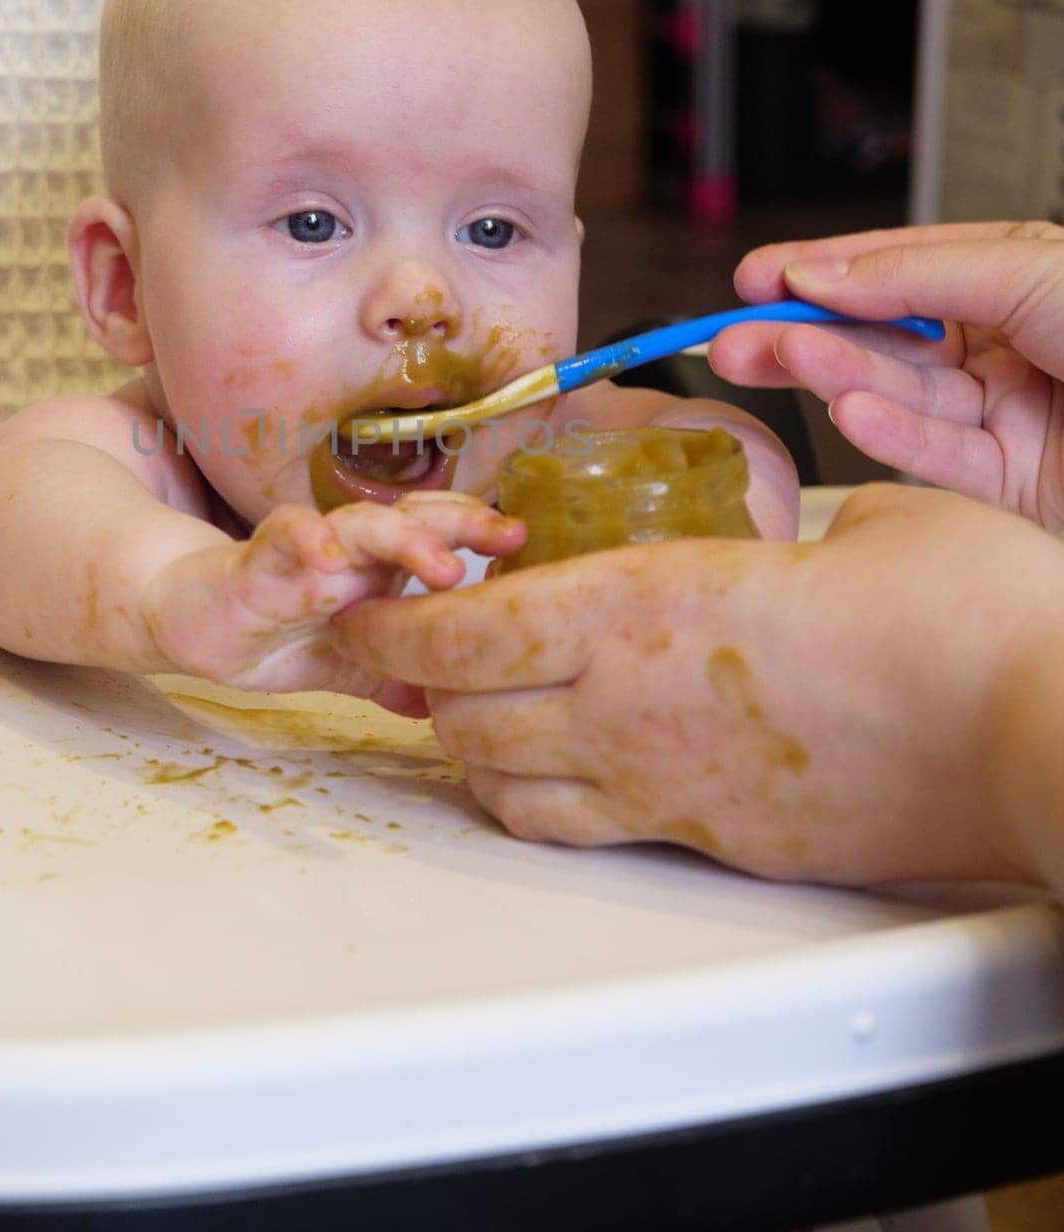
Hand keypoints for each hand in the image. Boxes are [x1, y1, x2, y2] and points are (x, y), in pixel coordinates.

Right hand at [141, 492, 523, 702]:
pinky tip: (330, 559)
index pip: (434, 533)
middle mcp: (346, 551)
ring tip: (440, 565)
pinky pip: (281, 540)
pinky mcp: (253, 564)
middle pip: (410, 520)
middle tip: (504, 536)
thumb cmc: (268, 629)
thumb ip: (391, 678)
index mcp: (373, 569)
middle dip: (459, 523)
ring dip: (401, 539)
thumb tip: (450, 711)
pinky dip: (306, 542)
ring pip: (358, 527)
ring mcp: (302, 554)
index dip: (477, 532)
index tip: (523, 541)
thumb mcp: (340, 665)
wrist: (184, 616)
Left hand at [335, 484, 1063, 885]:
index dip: (396, 623)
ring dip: (474, 748)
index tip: (366, 606)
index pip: (465, 631)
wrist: (1031, 731)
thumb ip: (811, 530)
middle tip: (422, 652)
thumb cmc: (957, 612)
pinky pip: (590, 832)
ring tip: (479, 711)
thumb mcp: (870, 522)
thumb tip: (824, 540)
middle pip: (463, 716)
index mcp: (644, 603)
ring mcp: (668, 787)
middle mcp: (629, 706)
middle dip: (423, 683)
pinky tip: (570, 772)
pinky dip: (546, 803)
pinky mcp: (720, 842)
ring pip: (508, 789)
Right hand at [710, 221, 1063, 527]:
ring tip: (782, 359)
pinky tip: (848, 415)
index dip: (820, 272)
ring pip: (899, 396)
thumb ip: (915, 275)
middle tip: (734, 342)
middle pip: (879, 340)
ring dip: (837, 377)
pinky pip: (939, 457)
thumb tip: (819, 276)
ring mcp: (1001, 412)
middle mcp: (1000, 343)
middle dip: (804, 336)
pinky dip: (890, 438)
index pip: (892, 269)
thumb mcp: (1026, 270)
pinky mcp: (1010, 479)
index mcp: (1005, 277)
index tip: (755, 280)